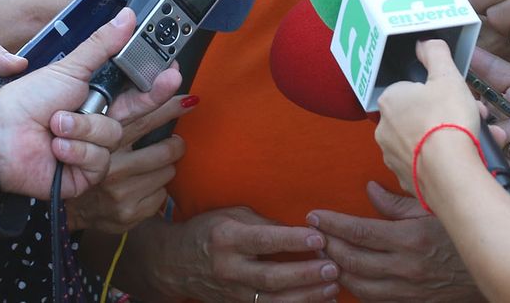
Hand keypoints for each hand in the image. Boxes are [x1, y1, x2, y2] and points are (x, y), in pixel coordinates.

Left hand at [0, 8, 180, 199]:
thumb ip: (103, 45)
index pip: (136, 90)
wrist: (0, 133)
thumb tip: (127, 17)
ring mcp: (93, 150)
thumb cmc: (28, 99)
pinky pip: (97, 161)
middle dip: (150, 98)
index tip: (172, 69)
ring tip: (55, 123)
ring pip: (112, 136)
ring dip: (82, 127)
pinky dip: (75, 151)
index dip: (156, 82)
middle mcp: (99, 123)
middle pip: (136, 113)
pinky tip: (56, 147)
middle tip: (169, 80)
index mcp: (98, 98)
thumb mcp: (70, 68)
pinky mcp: (84, 174)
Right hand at [67, 94, 196, 233]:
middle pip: (165, 149)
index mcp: (104, 141)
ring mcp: (121, 192)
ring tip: (152, 166)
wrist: (72, 208)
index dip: (168, 107)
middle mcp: (111, 166)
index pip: (143, 120)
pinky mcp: (130, 213)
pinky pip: (162, 194)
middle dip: (176, 143)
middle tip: (175, 141)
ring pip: (167, 171)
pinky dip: (158, 188)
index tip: (188, 100)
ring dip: (165, 167)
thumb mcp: (98, 135)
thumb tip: (157, 85)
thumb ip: (122, 115)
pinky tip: (143, 186)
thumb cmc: (90, 163)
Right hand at [160, 206, 339, 301]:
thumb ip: (265, 224)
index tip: (318, 238)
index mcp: (227, 238)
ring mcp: (231, 293)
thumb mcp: (233, 215)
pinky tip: (317, 302)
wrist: (175, 263)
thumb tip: (301, 231)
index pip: (263, 241)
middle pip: (270, 277)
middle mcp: (228, 268)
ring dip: (305, 297)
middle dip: (305, 274)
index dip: (291, 240)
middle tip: (333, 268)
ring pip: (271, 302)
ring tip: (332, 288)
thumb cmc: (210, 230)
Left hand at [306, 182, 479, 301]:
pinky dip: (356, 291)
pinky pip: (375, 300)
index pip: (358, 232)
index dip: (332, 224)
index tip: (314, 215)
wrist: (493, 266)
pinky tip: (346, 279)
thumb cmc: (463, 231)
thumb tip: (370, 191)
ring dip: (336, 270)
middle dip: (326, 246)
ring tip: (322, 257)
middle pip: (352, 259)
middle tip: (311, 235)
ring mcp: (408, 290)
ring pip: (359, 285)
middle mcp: (406, 267)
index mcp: (410, 238)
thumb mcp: (433, 209)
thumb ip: (397, 202)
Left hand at [374, 41, 483, 195]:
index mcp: (390, 101)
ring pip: (426, 141)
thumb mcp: (447, 76)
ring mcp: (395, 157)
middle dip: (449, 115)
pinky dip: (447, 161)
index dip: (439, 91)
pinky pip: (429, 165)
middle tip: (473, 117)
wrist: (451, 174)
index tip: (456, 96)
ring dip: (451, 138)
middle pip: (421, 116)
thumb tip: (425, 42)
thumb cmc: (447, 122)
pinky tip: (468, 159)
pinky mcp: (407, 180)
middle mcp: (385, 130)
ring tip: (480, 140)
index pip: (412, 89)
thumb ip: (435, 54)